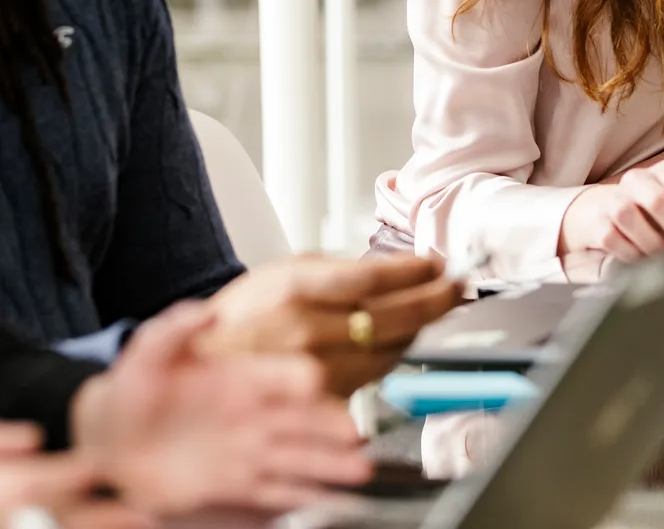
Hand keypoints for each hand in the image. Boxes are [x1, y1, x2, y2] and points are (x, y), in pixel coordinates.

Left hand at [72, 302, 371, 514]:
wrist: (108, 437)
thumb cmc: (131, 390)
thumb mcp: (150, 349)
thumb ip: (178, 327)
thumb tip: (207, 314)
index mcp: (241, 378)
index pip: (284, 375)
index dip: (301, 379)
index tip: (316, 383)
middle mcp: (253, 414)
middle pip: (303, 421)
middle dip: (332, 429)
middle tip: (356, 437)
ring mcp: (247, 450)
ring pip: (297, 458)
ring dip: (328, 466)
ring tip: (358, 472)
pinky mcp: (234, 483)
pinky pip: (273, 491)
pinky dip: (300, 496)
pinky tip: (323, 498)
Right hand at [198, 254, 461, 394]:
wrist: (208, 368)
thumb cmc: (245, 315)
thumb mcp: (285, 270)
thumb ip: (340, 268)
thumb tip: (400, 268)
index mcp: (298, 288)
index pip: (376, 277)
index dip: (416, 270)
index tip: (438, 263)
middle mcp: (309, 330)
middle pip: (396, 314)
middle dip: (437, 298)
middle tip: (456, 285)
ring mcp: (318, 370)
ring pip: (393, 348)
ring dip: (420, 327)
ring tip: (433, 307)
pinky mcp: (324, 400)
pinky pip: (375, 374)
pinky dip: (393, 354)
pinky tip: (400, 337)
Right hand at [558, 160, 663, 260]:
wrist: (601, 211)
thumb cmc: (650, 213)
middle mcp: (638, 179)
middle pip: (661, 203)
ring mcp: (613, 198)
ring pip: (630, 216)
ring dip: (652, 244)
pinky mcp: (596, 220)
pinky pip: (611, 237)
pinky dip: (630, 253)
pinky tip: (642, 259)